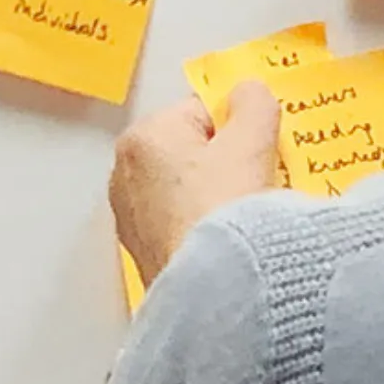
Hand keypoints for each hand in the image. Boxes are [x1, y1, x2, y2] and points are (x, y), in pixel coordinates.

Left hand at [110, 85, 285, 288]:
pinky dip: (203, 225)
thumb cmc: (225, 214)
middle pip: (191, 151)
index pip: (200, 112)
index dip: (238, 127)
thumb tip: (249, 92)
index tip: (258, 148)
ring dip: (216, 195)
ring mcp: (131, 217)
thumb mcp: (251, 144)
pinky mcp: (144, 252)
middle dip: (226, 162)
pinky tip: (227, 239)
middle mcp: (125, 174)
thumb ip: (253, 105)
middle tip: (254, 181)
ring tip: (243, 214)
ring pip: (186, 189)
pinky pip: (181, 223)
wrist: (215, 291)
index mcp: (144, 138)